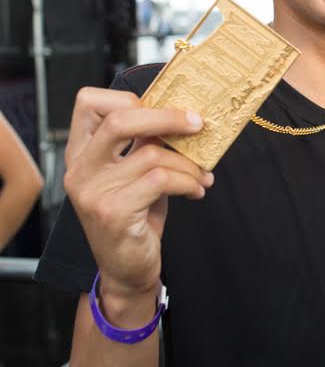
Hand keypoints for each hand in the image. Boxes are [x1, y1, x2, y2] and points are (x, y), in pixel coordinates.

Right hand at [64, 87, 212, 303]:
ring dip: (188, 163)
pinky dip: (188, 182)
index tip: (164, 108)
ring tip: (202, 175)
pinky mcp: (112, 212)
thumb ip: (144, 143)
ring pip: (152, 154)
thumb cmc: (135, 217)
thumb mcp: (136, 173)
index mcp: (81, 152)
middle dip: (167, 117)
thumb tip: (181, 112)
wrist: (127, 270)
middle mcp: (80, 169)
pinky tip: (197, 190)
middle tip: (198, 124)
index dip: (127, 97)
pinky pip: (161, 180)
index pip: (89, 102)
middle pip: (119, 120)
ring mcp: (92, 191)